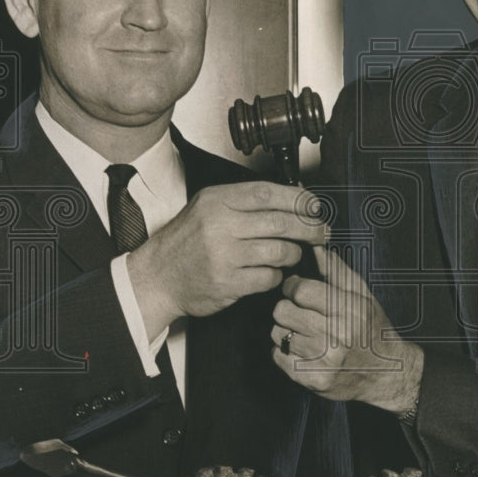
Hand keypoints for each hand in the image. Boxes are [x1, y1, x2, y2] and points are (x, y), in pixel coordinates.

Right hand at [128, 181, 324, 337]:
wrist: (157, 276)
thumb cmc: (186, 242)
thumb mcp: (208, 208)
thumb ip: (245, 202)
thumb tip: (293, 197)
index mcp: (217, 200)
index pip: (268, 193)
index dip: (299, 200)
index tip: (316, 207)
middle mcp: (220, 225)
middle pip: (281, 223)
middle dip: (308, 229)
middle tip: (320, 233)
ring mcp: (224, 255)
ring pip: (279, 251)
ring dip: (293, 254)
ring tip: (291, 254)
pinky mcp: (228, 283)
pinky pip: (268, 277)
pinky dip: (276, 275)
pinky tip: (270, 272)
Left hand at [271, 246, 422, 414]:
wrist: (386, 374)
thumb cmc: (372, 330)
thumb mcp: (362, 295)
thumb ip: (337, 271)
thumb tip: (315, 248)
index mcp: (349, 310)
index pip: (300, 290)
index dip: (293, 286)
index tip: (296, 289)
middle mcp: (337, 336)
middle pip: (283, 311)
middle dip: (288, 307)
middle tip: (300, 311)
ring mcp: (324, 361)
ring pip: (278, 333)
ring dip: (286, 330)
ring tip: (304, 332)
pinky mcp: (313, 380)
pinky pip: (278, 356)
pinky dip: (286, 352)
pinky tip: (303, 350)